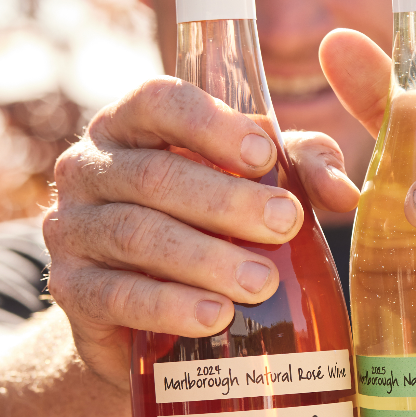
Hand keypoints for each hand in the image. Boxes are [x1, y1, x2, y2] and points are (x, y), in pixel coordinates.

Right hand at [45, 77, 357, 389]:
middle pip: (155, 175)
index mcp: (133, 123)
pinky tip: (214, 315)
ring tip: (262, 282)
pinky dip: (169, 305)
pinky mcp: (69, 290)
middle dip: (225, 200)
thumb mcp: (259, 182)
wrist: (150, 312)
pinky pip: (115, 295)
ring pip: (136, 234)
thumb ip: (303, 166)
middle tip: (284, 223)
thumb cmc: (213, 223)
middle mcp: (90, 166)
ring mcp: (71, 228)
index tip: (265, 155)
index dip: (211, 124)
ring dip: (205, 258)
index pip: (160, 100)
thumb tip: (346, 191)